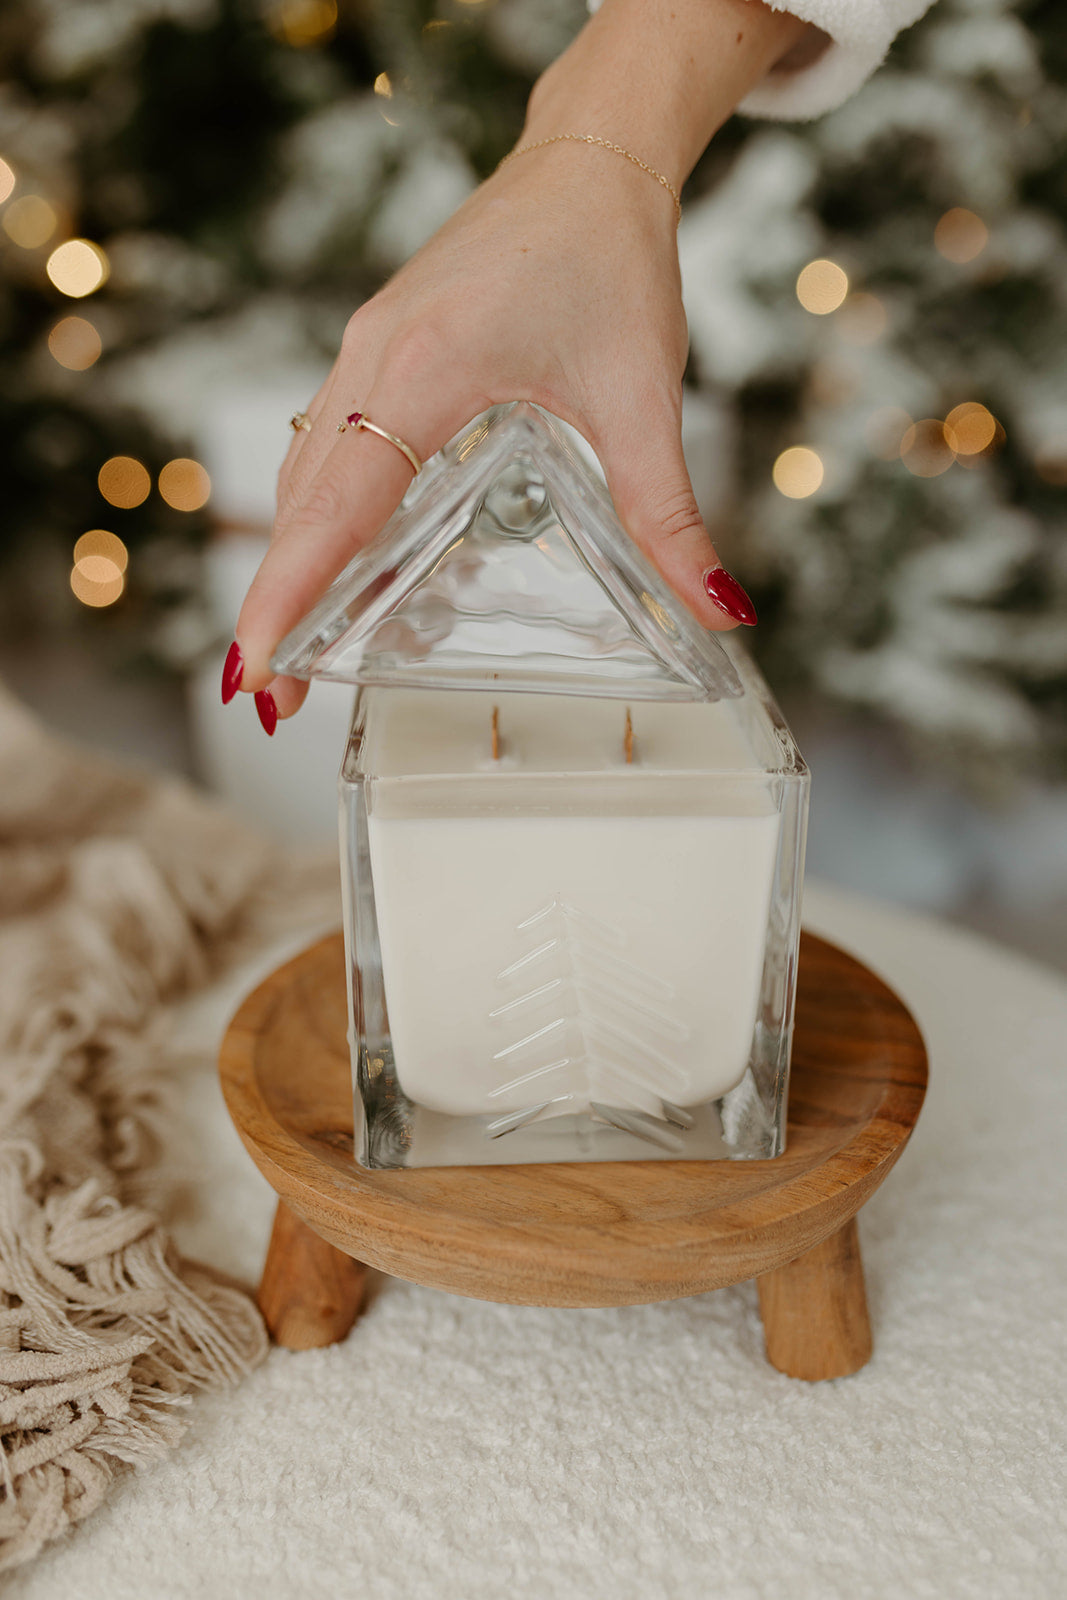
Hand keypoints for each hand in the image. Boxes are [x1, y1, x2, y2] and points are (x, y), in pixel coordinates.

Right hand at [232, 145, 752, 722]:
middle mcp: (374, 360)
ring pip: (304, 475)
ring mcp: (364, 350)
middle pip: (300, 504)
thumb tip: (716, 606)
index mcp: (427, 372)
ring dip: (289, 562)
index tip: (260, 667)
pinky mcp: (376, 348)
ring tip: (289, 648)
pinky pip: (327, 445)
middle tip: (268, 696)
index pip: (336, 508)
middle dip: (276, 604)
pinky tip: (338, 562)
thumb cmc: (610, 258)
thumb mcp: (645, 397)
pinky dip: (317, 514)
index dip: (290, 596)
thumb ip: (668, 515)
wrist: (589, 162)